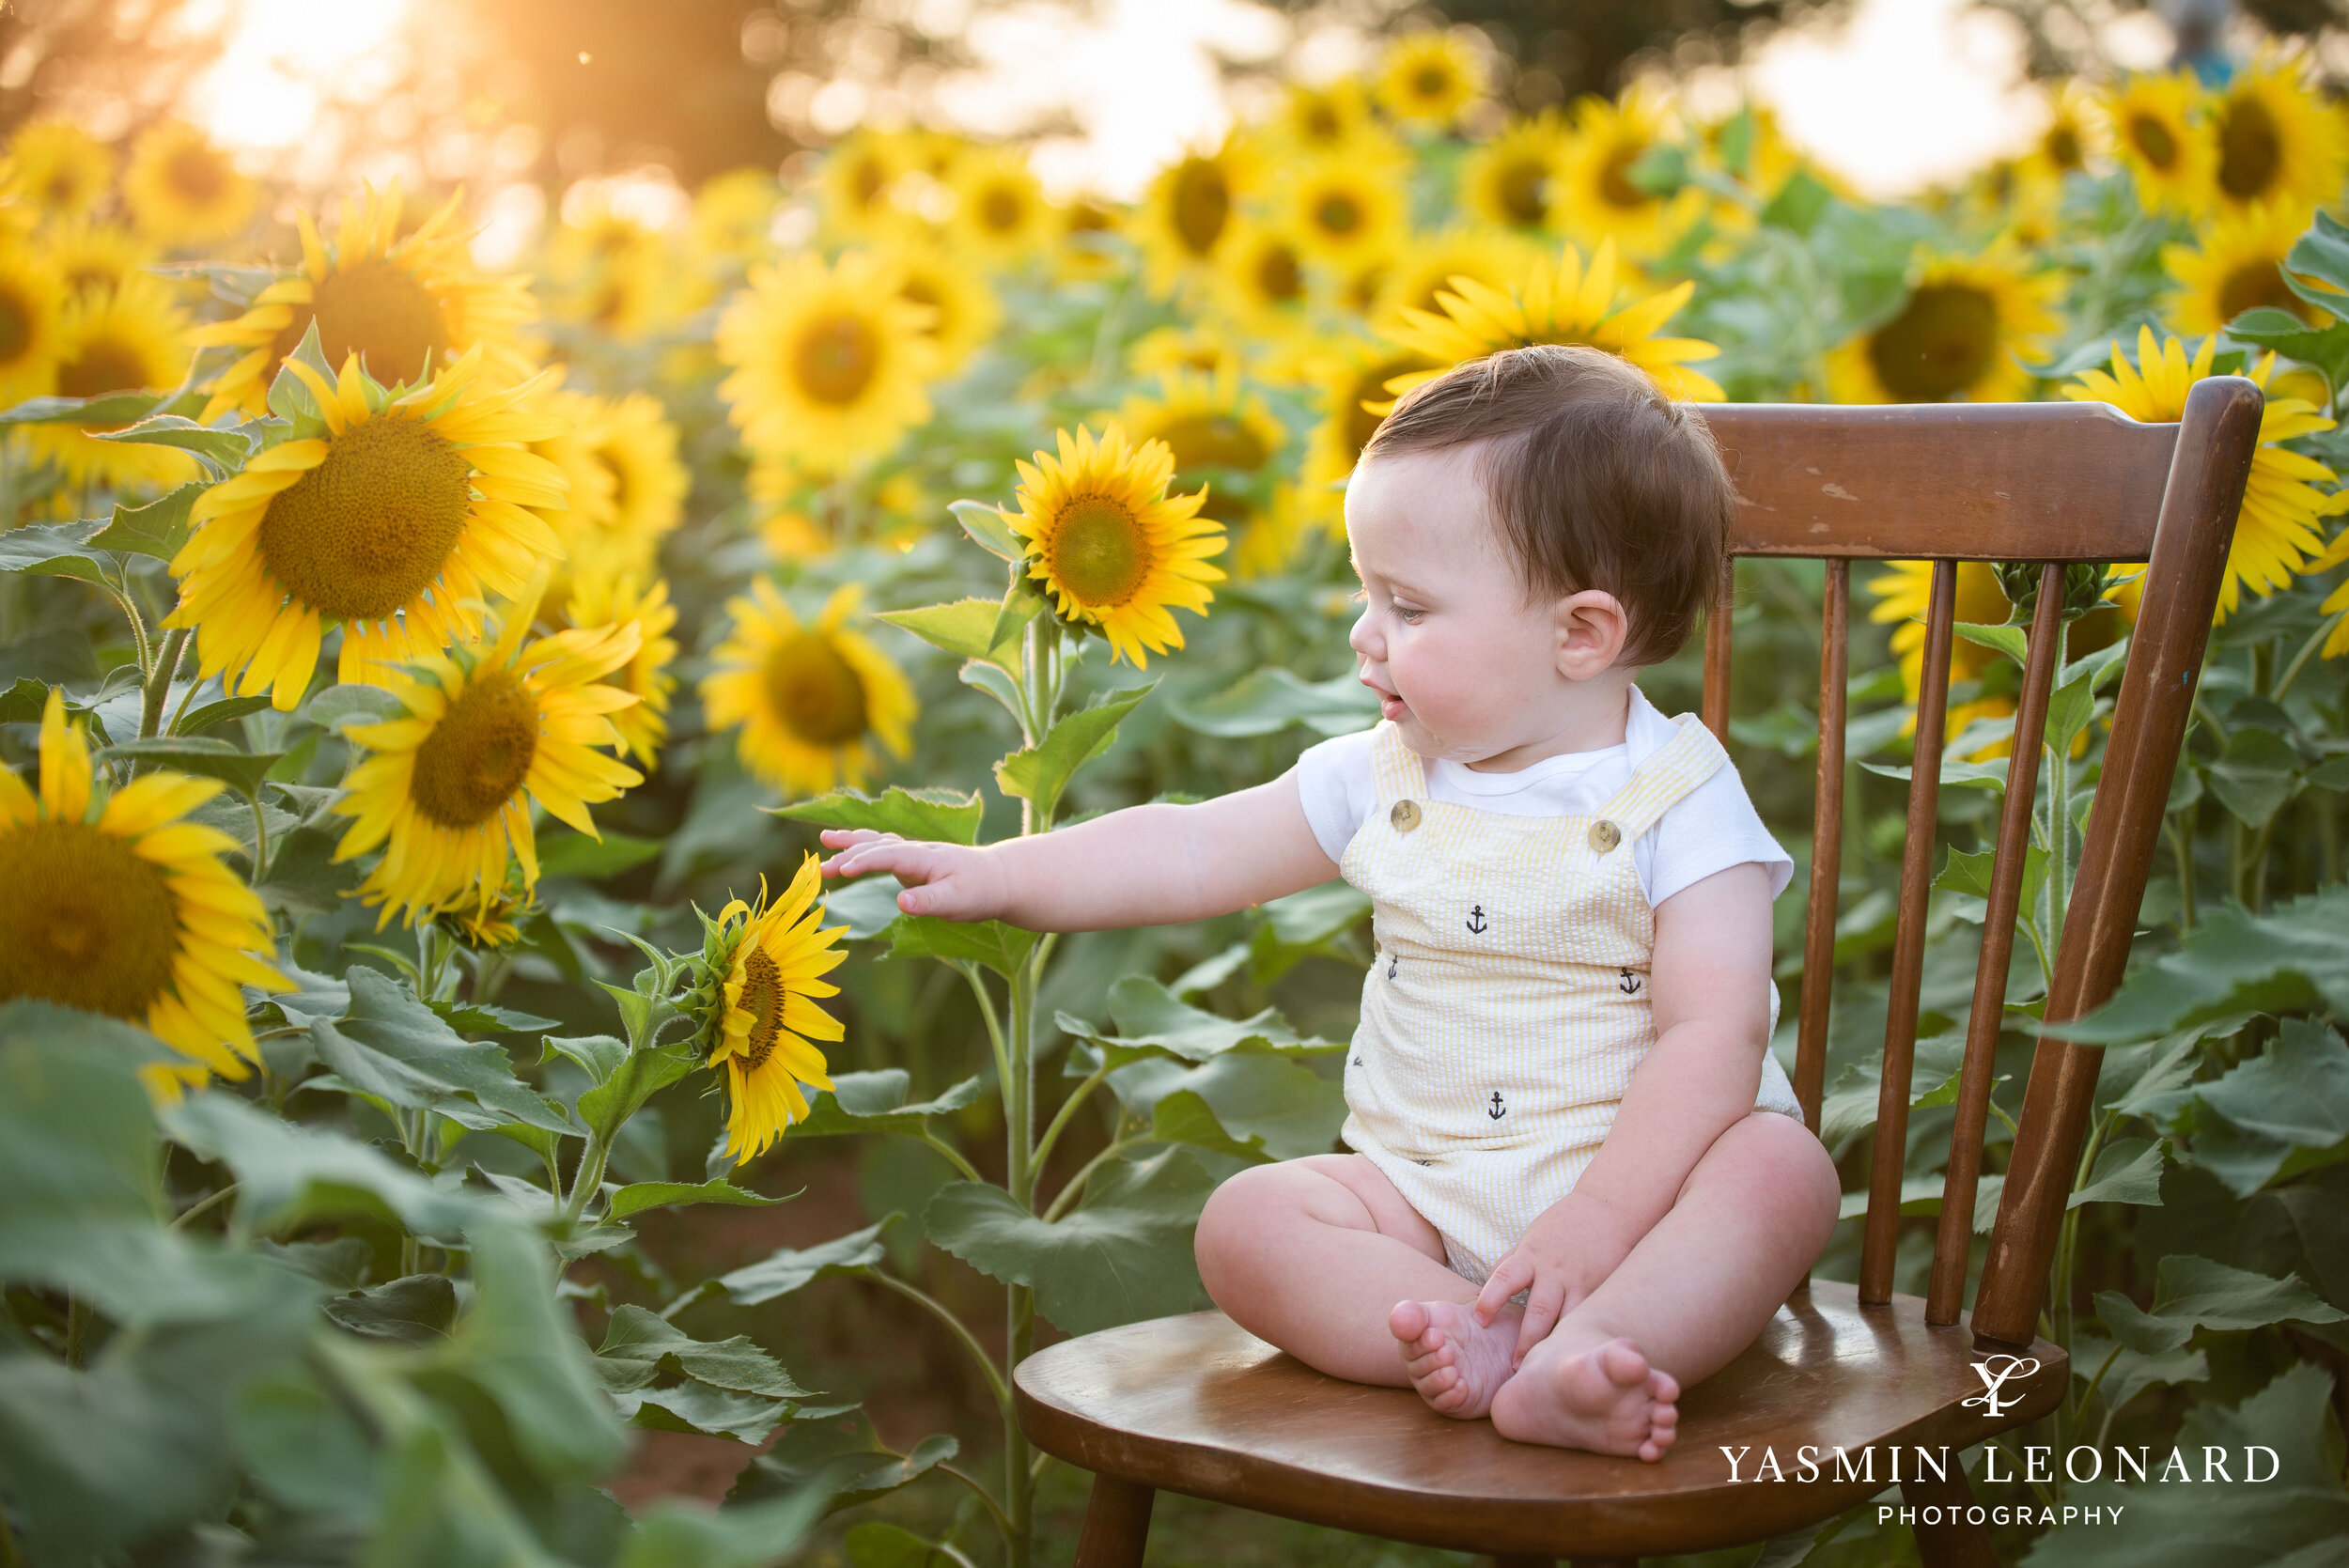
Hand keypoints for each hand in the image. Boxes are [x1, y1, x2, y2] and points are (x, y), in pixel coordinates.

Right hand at [817, 829, 1009, 921]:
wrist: (999, 879)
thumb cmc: (980, 891)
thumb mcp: (958, 902)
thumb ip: (929, 901)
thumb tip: (901, 901)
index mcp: (927, 857)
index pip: (890, 855)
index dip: (865, 861)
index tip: (841, 870)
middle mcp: (917, 851)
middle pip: (878, 846)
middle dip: (848, 853)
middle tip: (821, 866)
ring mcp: (914, 854)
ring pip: (878, 842)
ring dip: (852, 842)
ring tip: (824, 839)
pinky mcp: (913, 862)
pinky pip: (883, 850)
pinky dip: (864, 848)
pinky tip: (850, 851)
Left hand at [1473, 1194, 1645, 1364]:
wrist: (1610, 1208)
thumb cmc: (1563, 1225)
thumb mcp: (1531, 1238)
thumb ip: (1512, 1262)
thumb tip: (1488, 1286)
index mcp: (1530, 1255)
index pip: (1503, 1278)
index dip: (1489, 1300)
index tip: (1479, 1321)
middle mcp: (1553, 1271)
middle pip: (1537, 1311)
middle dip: (1525, 1342)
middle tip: (1514, 1368)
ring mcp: (1580, 1281)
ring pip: (1566, 1320)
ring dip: (1554, 1346)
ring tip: (1546, 1373)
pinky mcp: (1602, 1289)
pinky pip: (1589, 1316)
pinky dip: (1580, 1335)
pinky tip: (1576, 1353)